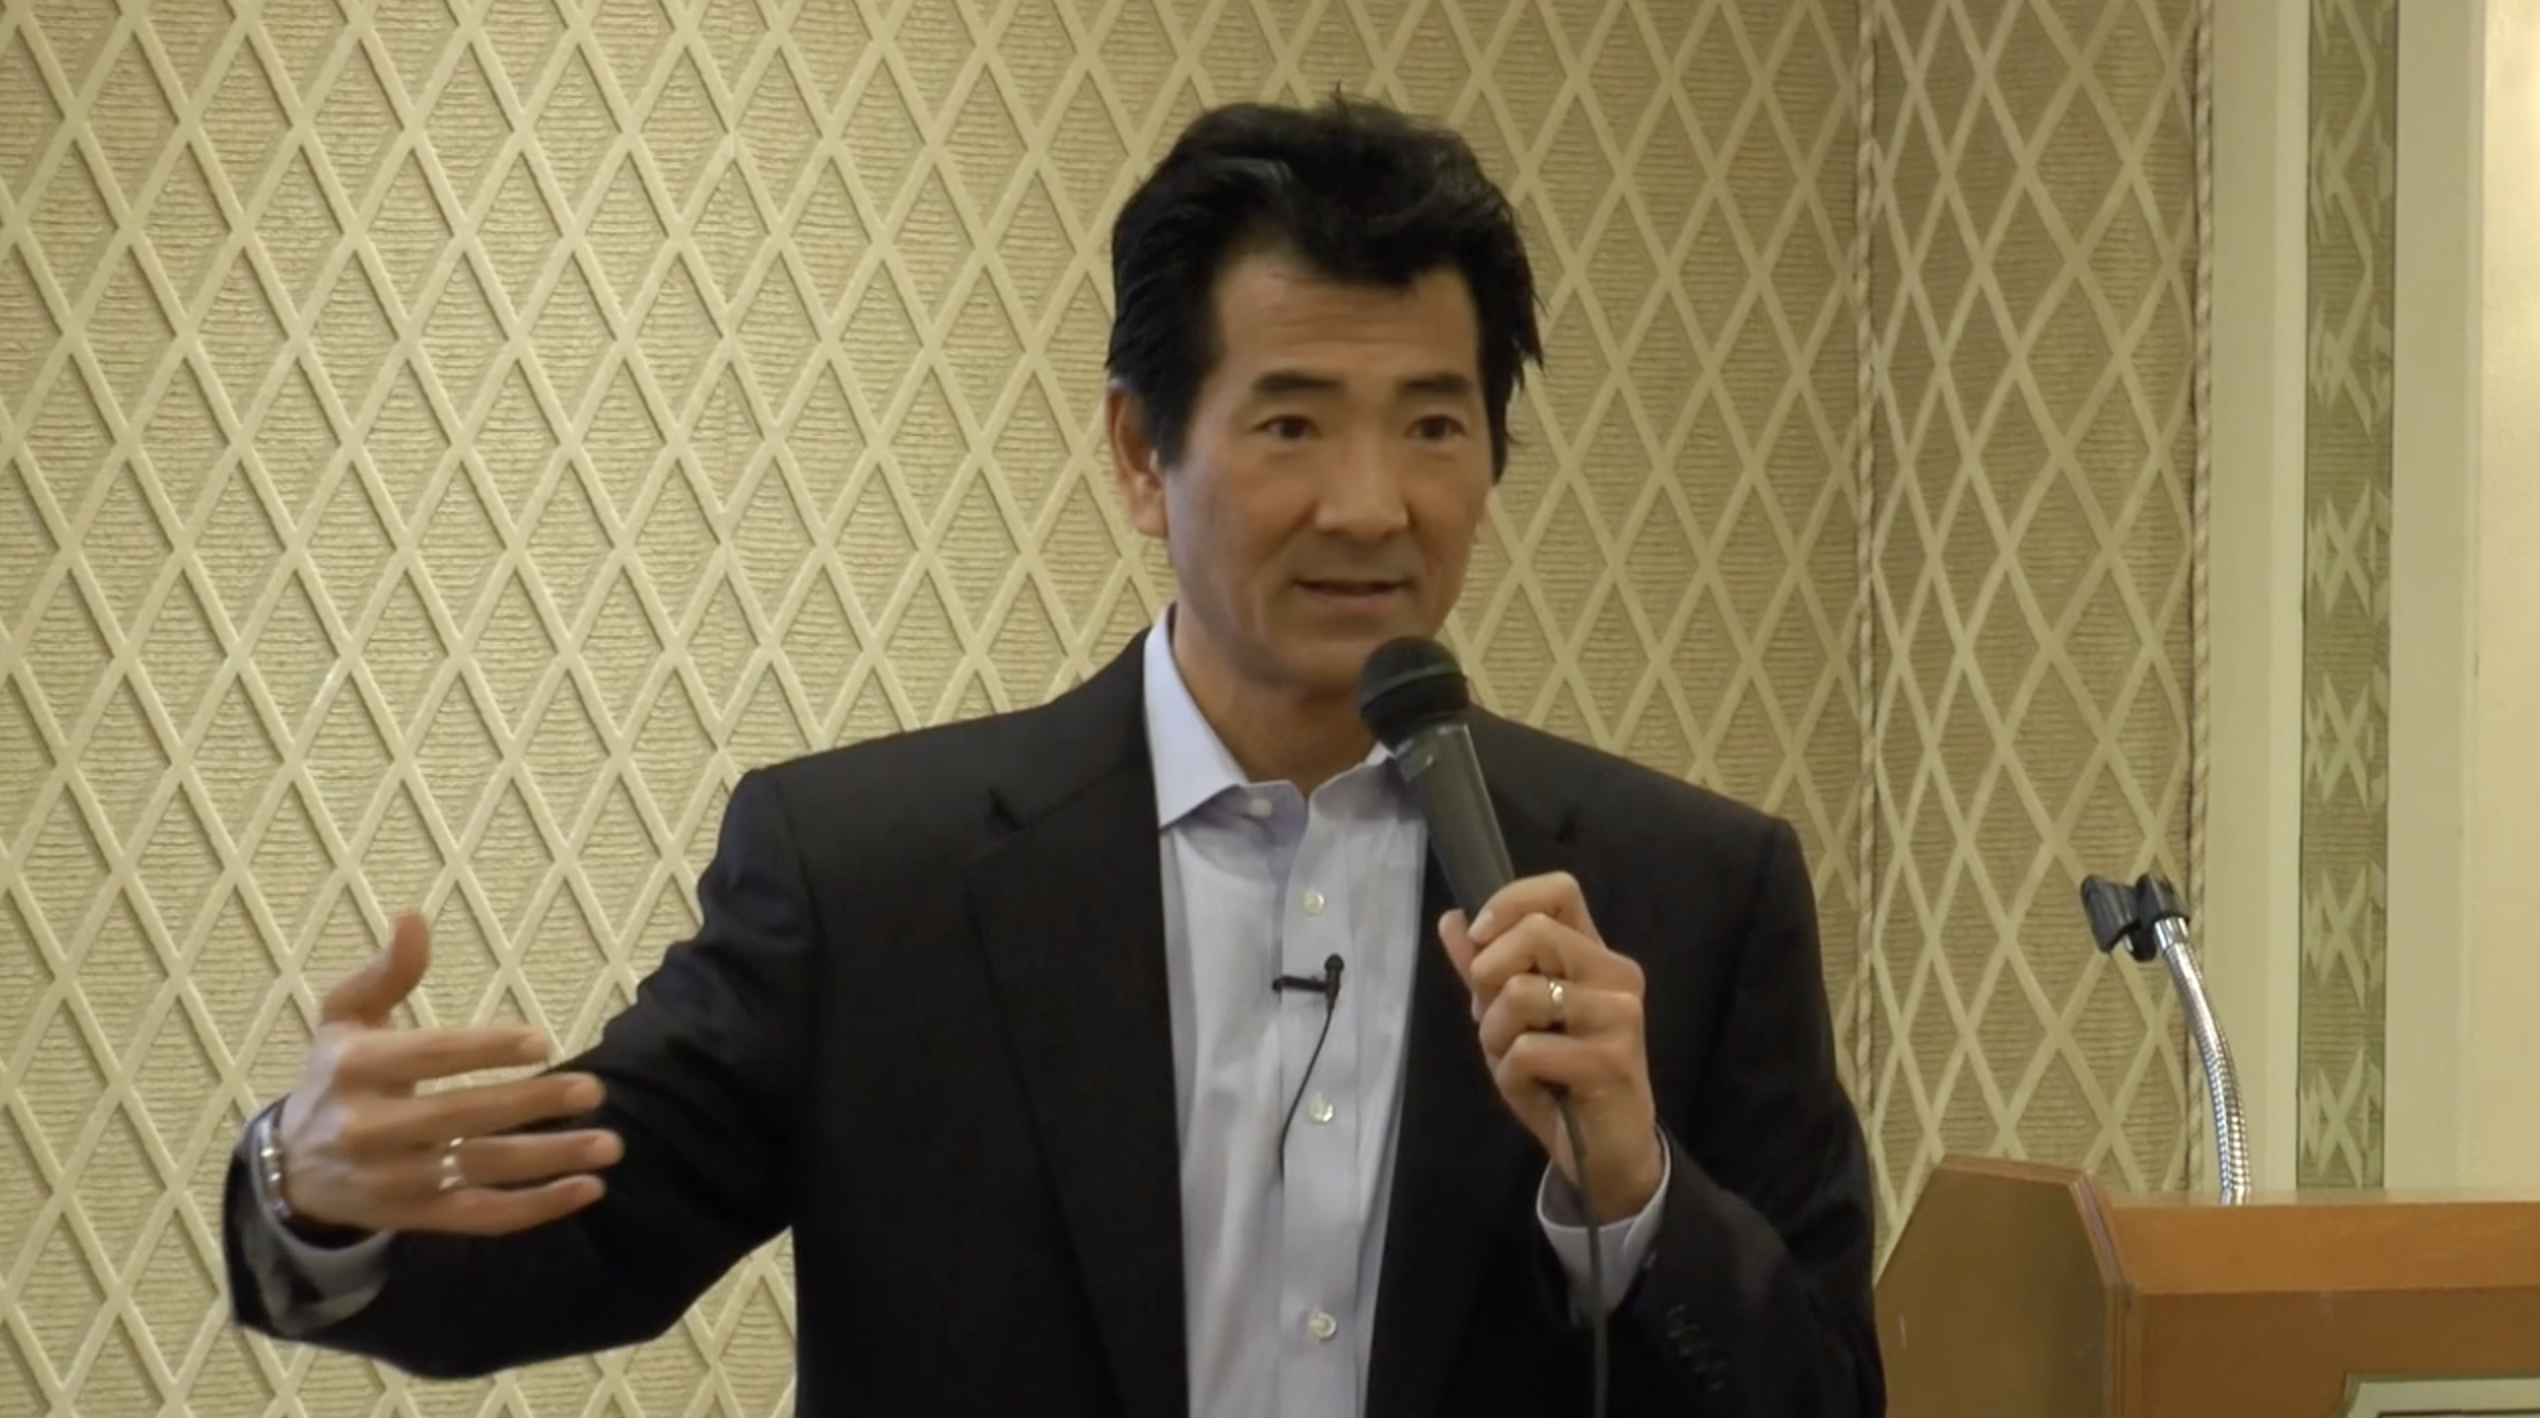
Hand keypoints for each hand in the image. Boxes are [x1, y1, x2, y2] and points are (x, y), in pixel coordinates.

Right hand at [273, 912, 622, 1235]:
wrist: (289, 1168)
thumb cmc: (336, 1076)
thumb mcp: (344, 1019)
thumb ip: (385, 973)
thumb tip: (415, 919)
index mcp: (353, 1069)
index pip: (427, 1058)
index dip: (485, 1050)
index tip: (542, 1042)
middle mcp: (367, 1130)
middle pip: (460, 1117)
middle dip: (531, 1104)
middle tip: (593, 1090)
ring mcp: (391, 1180)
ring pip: (478, 1170)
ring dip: (549, 1159)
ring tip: (608, 1145)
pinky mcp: (413, 1218)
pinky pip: (479, 1217)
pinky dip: (535, 1209)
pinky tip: (586, 1189)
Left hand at [1441, 873, 1662, 1221]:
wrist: (1608, 1152)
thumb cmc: (1560, 1080)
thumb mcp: (1512, 1020)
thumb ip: (1484, 970)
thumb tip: (1451, 920)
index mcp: (1594, 955)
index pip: (1559, 891)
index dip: (1508, 903)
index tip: (1479, 939)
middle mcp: (1616, 974)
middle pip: (1534, 932)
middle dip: (1489, 977)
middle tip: (1496, 1020)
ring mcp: (1619, 1015)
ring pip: (1520, 992)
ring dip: (1497, 1035)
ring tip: (1517, 1060)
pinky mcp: (1611, 1059)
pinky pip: (1526, 1049)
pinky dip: (1512, 1075)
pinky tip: (1537, 1090)